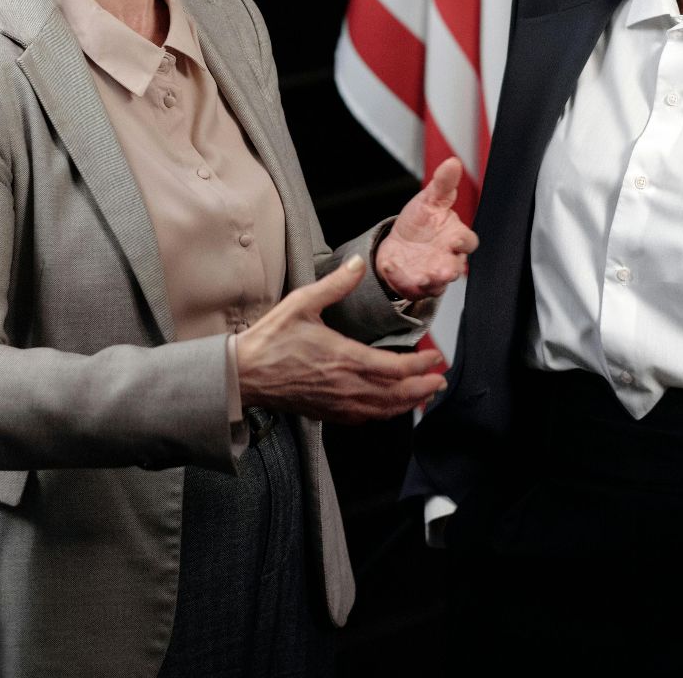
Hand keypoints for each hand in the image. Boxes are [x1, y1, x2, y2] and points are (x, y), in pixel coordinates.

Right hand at [233, 256, 448, 423]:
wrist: (243, 374)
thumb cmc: (270, 340)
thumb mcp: (302, 303)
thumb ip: (335, 284)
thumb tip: (358, 264)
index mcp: (344, 358)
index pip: (396, 368)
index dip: (421, 365)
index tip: (435, 357)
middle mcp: (346, 385)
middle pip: (397, 394)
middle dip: (423, 387)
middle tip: (439, 380)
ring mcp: (337, 403)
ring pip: (383, 410)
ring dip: (408, 403)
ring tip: (423, 395)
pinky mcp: (327, 412)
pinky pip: (364, 419)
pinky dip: (384, 414)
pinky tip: (389, 408)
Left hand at [375, 158, 479, 300]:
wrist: (398, 244)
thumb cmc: (420, 222)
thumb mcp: (429, 199)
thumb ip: (443, 183)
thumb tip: (453, 162)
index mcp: (455, 236)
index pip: (468, 241)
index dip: (463, 242)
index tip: (454, 240)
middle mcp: (448, 257)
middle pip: (456, 267)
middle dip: (450, 269)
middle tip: (444, 269)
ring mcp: (434, 273)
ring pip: (440, 281)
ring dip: (434, 280)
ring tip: (425, 276)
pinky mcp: (419, 285)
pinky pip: (417, 288)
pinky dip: (407, 281)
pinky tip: (395, 269)